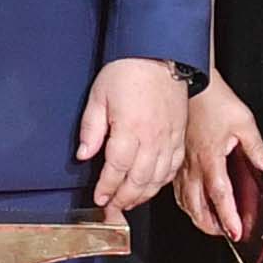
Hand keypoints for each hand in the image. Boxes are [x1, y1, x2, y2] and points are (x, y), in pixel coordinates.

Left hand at [79, 58, 189, 216]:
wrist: (160, 54)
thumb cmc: (129, 70)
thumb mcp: (98, 95)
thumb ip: (91, 128)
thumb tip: (83, 155)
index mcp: (130, 129)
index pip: (117, 169)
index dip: (107, 187)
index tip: (99, 197)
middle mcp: (153, 138)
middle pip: (139, 180)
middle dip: (123, 198)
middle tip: (112, 208)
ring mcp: (169, 138)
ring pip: (157, 178)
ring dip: (142, 195)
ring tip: (128, 202)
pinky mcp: (179, 136)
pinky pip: (172, 167)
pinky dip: (161, 182)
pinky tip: (151, 186)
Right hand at [176, 80, 262, 240]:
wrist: (191, 85)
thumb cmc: (215, 100)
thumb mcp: (243, 121)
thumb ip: (256, 147)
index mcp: (211, 158)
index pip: (220, 195)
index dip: (228, 216)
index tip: (236, 232)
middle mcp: (193, 165)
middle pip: (197, 206)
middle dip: (210, 225)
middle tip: (224, 234)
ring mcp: (182, 164)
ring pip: (185, 201)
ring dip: (197, 217)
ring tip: (210, 224)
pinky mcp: (176, 159)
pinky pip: (176, 189)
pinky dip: (185, 202)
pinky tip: (192, 203)